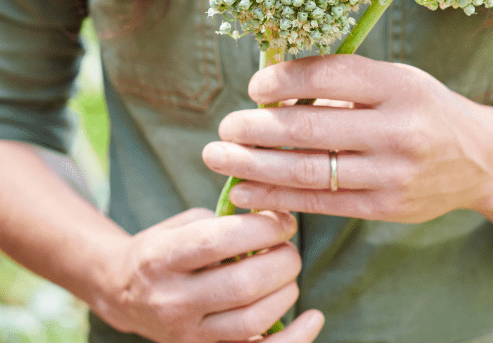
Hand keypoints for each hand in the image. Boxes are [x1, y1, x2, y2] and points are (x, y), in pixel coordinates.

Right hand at [96, 207, 323, 342]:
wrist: (123, 294)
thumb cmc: (164, 248)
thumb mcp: (183, 224)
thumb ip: (223, 221)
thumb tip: (276, 218)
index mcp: (162, 258)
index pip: (220, 240)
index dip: (262, 227)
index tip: (284, 221)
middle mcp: (172, 300)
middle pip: (243, 285)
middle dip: (282, 260)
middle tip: (289, 246)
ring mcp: (187, 335)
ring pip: (252, 321)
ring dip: (286, 292)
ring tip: (288, 273)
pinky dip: (293, 338)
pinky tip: (314, 318)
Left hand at [203, 55, 492, 223]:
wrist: (480, 160)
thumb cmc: (424, 108)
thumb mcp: (396, 79)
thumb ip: (343, 84)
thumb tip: (274, 89)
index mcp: (398, 85)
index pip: (328, 76)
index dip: (283, 80)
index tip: (255, 85)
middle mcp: (398, 130)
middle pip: (311, 128)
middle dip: (257, 128)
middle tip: (225, 126)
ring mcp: (393, 174)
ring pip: (310, 171)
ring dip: (255, 166)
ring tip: (220, 157)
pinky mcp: (387, 208)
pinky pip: (322, 203)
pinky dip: (277, 198)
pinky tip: (246, 190)